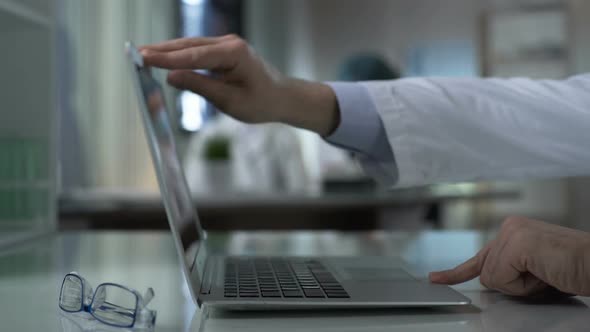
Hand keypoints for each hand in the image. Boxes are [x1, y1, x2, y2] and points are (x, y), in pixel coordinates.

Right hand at [140, 35, 339, 135]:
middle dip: (162, 51)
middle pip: (189, 45)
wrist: (282, 98)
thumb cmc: (262, 102)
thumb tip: (172, 77)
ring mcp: (227, 45)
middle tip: (135, 55)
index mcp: (234, 53)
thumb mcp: (230, 101)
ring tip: (143, 56)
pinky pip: (197, 51)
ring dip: (168, 51)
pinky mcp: (224, 51)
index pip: (194, 55)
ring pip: (191, 46)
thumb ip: (201, 87)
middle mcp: (229, 43)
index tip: (144, 58)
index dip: (167, 58)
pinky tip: (163, 59)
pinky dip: (180, 55)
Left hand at [429, 217, 589, 296]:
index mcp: (513, 230)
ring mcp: (512, 233)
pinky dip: (523, 286)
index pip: (479, 257)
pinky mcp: (517, 244)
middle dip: (514, 285)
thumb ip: (510, 269)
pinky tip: (542, 272)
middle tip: (543, 275)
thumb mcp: (533, 271)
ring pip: (493, 278)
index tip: (436, 278)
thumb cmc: (573, 270)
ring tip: (546, 273)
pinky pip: (501, 279)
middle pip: (487, 273)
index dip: (456, 272)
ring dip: (522, 286)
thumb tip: (489, 280)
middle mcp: (510, 227)